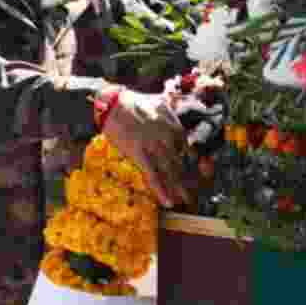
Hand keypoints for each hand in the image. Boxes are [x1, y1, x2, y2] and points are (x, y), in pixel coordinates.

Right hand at [101, 89, 194, 207]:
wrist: (111, 104)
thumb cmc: (133, 103)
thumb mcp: (160, 104)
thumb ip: (171, 115)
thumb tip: (179, 126)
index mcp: (174, 125)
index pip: (187, 149)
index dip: (190, 163)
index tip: (194, 173)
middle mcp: (168, 136)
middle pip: (181, 163)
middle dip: (187, 179)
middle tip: (192, 193)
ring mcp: (154, 146)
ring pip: (170, 171)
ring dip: (179, 188)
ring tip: (185, 200)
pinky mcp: (139, 154)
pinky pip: (153, 175)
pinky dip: (161, 190)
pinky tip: (168, 201)